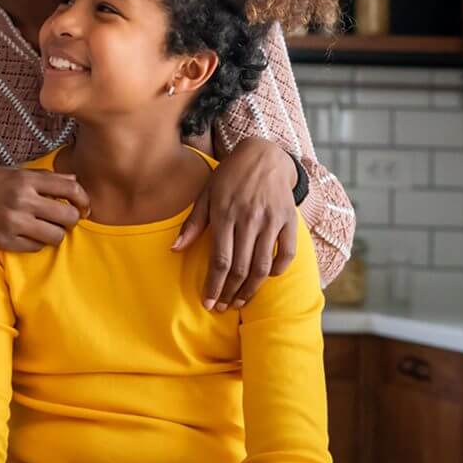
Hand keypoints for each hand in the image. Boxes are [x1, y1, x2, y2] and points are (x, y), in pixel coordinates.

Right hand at [0, 167, 91, 279]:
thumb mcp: (9, 172)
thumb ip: (41, 177)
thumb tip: (73, 182)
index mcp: (24, 179)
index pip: (70, 189)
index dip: (84, 199)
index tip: (84, 205)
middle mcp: (22, 200)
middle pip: (68, 216)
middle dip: (72, 219)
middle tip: (65, 220)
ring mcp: (13, 222)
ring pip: (56, 236)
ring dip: (56, 234)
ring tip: (47, 230)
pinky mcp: (4, 241)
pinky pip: (36, 248)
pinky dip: (37, 244)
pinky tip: (29, 236)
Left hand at [175, 138, 299, 311]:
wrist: (263, 154)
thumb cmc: (229, 176)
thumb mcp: (206, 194)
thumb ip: (193, 223)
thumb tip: (174, 249)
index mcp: (225, 214)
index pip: (220, 260)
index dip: (214, 285)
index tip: (208, 303)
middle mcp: (249, 219)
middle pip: (240, 268)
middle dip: (230, 293)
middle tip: (222, 307)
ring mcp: (271, 220)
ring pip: (263, 266)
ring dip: (251, 289)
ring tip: (240, 302)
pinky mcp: (288, 219)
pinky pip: (287, 253)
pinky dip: (278, 270)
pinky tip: (266, 278)